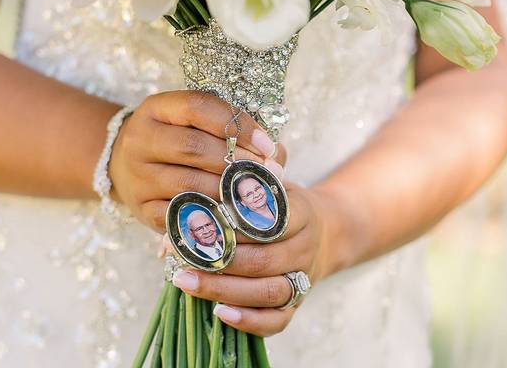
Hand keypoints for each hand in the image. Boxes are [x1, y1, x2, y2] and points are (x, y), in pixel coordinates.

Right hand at [108, 90, 286, 230]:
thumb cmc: (175, 139)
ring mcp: (137, 176)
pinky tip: (234, 217)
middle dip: (237, 161)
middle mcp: (140, 140)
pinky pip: (180, 217)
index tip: (267, 144)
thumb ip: (234, 131)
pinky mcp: (141, 209)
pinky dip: (211, 218)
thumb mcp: (195, 124)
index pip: (198, 107)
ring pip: (189, 186)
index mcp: (156, 108)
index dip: (236, 124)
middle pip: (193, 148)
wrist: (123, 164)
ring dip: (229, 192)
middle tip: (269, 172)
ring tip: (257, 195)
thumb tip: (276, 156)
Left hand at [168, 184, 343, 336]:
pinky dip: (249, 321)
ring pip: (267, 292)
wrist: (327, 232)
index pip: (268, 222)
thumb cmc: (281, 205)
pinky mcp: (297, 306)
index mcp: (301, 213)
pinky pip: (276, 321)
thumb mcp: (270, 185)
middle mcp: (305, 249)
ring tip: (186, 282)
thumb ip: (241, 186)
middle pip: (264, 261)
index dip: (232, 225)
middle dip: (219, 261)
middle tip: (179, 256)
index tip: (197, 222)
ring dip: (224, 290)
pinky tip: (219, 313)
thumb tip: (197, 192)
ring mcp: (303, 280)